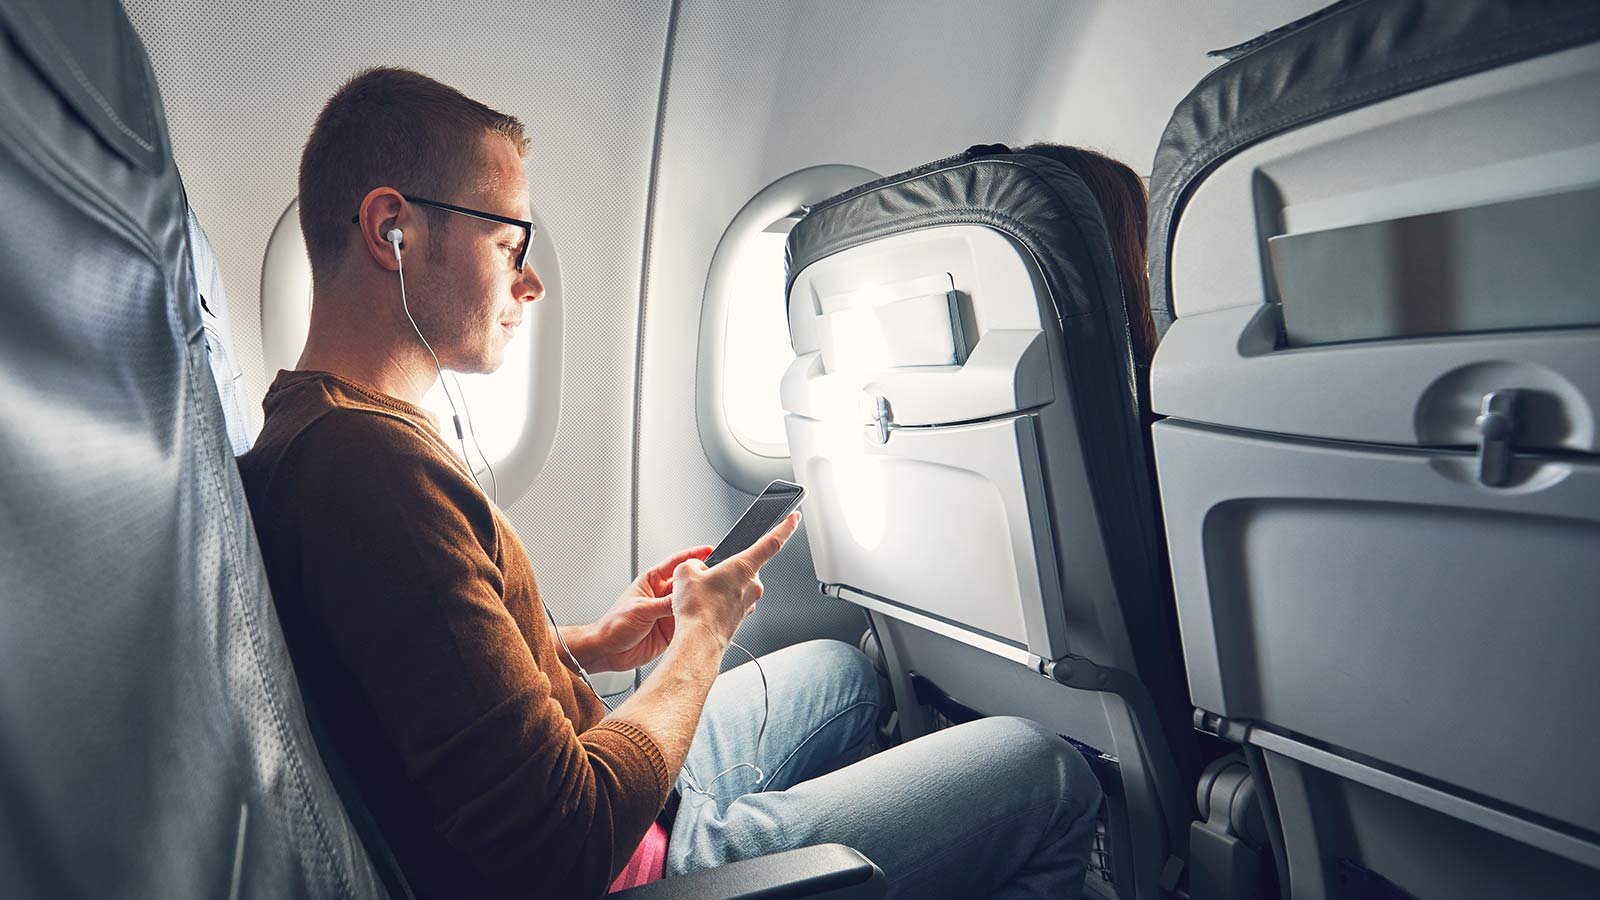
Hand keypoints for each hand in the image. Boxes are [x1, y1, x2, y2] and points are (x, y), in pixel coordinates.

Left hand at [569, 545, 712, 672]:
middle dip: (700, 583)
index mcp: (651, 582)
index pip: (675, 564)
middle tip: (714, 581)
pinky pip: (688, 624)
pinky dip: (695, 623)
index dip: (692, 556)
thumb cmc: (614, 625)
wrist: (608, 651)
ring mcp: (667, 613)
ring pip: (689, 605)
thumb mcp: (641, 609)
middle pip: (686, 585)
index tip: (709, 550)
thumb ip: (665, 604)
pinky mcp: (671, 630)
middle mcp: (661, 596)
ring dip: (699, 605)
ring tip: (711, 604)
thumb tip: (685, 597)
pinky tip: (702, 622)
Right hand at [670, 512, 800, 647]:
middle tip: (704, 577)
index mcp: (744, 567)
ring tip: (700, 598)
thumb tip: (697, 569)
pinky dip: (718, 602)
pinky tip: (703, 608)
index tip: (794, 519)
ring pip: (735, 585)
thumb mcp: (685, 572)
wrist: (699, 642)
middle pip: (742, 566)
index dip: (785, 528)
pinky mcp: (741, 617)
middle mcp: (753, 585)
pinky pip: (731, 601)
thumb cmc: (698, 611)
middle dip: (724, 568)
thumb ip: (694, 563)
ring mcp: (749, 603)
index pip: (772, 542)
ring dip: (720, 587)